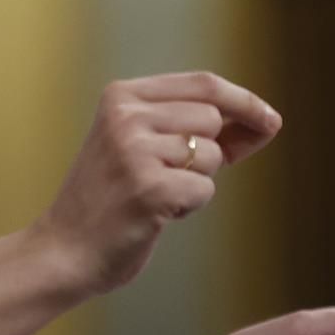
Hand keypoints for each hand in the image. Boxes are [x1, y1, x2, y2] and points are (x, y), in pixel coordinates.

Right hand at [37, 72, 280, 297]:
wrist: (64, 251)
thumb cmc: (112, 201)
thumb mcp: (144, 147)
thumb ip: (196, 128)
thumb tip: (267, 120)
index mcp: (122, 96)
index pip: (204, 84)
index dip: (244, 101)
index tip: (270, 120)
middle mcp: (125, 116)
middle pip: (212, 118)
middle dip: (210, 152)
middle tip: (172, 177)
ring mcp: (133, 150)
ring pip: (211, 156)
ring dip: (196, 183)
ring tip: (155, 195)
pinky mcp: (147, 188)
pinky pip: (203, 190)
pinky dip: (188, 207)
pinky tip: (154, 213)